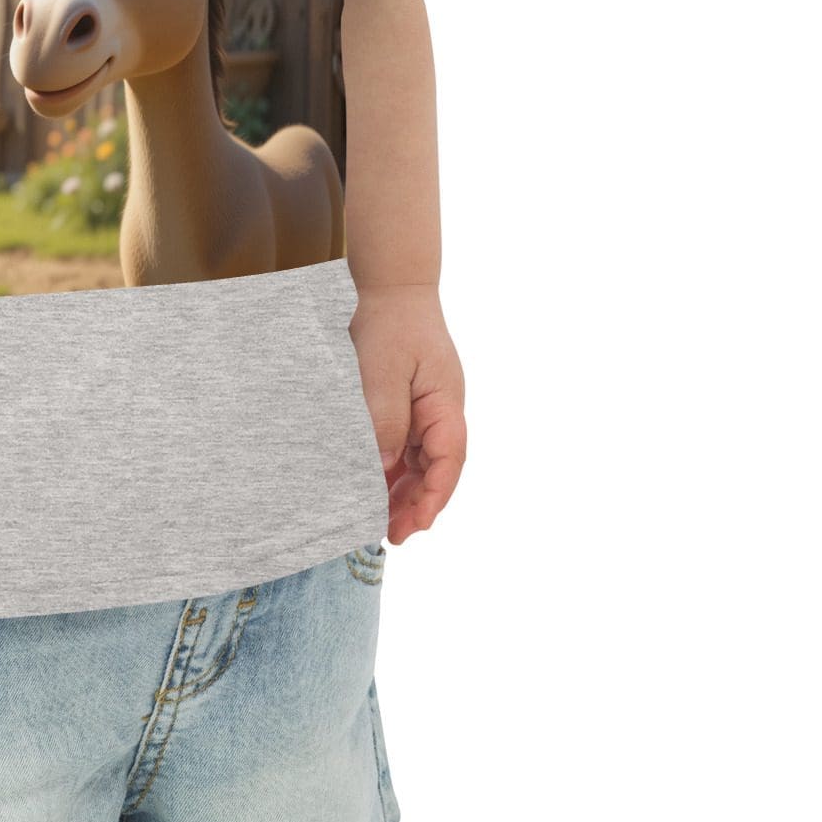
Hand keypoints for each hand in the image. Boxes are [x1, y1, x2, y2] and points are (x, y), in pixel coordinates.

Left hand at [351, 283, 465, 542]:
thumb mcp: (384, 371)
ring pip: (421, 461)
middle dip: (417, 504)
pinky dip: (392, 468)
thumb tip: (381, 467)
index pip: (449, 460)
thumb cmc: (391, 323)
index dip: (434, 496)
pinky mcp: (408, 405)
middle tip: (392, 535)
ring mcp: (426, 408)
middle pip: (437, 468)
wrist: (390, 287)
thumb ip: (385, 419)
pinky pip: (405, 445)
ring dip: (403, 491)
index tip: (416, 525)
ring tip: (379, 520)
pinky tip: (373, 486)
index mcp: (447, 404)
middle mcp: (442, 411)